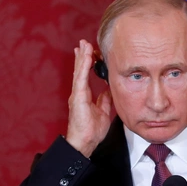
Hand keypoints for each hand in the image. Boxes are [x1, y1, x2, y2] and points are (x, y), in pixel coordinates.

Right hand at [65, 39, 112, 156]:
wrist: (84, 142)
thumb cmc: (91, 131)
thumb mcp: (102, 112)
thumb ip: (104, 100)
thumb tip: (109, 90)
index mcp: (83, 96)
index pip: (85, 75)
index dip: (87, 63)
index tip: (91, 52)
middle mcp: (78, 93)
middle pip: (80, 70)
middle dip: (83, 56)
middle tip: (85, 43)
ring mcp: (77, 94)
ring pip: (79, 71)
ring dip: (82, 57)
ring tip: (84, 45)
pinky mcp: (78, 98)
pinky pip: (81, 79)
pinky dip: (83, 67)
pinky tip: (87, 57)